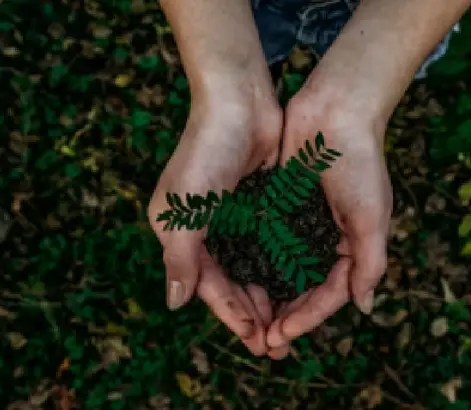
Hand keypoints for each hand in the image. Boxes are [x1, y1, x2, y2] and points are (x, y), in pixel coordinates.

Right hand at [147, 84, 283, 355]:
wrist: (239, 101)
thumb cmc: (206, 151)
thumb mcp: (185, 207)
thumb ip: (180, 257)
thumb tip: (174, 303)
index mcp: (179, 232)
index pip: (206, 284)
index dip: (230, 314)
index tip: (255, 338)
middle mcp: (203, 228)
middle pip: (229, 282)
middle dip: (251, 313)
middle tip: (276, 343)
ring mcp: (232, 217)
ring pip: (250, 268)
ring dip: (266, 295)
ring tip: (287, 323)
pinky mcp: (257, 204)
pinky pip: (267, 245)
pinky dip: (278, 267)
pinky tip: (295, 286)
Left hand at [266, 75, 393, 351]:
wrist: (336, 111)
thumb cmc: (360, 163)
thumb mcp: (372, 216)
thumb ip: (370, 262)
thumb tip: (364, 307)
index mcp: (351, 246)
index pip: (329, 294)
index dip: (308, 317)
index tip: (282, 334)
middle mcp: (325, 239)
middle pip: (303, 289)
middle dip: (285, 316)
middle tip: (262, 341)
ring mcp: (301, 224)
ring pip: (281, 271)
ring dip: (267, 296)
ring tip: (248, 321)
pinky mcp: (279, 206)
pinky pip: (265, 242)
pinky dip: (254, 262)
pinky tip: (237, 279)